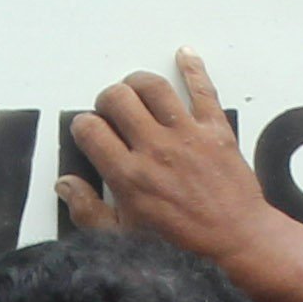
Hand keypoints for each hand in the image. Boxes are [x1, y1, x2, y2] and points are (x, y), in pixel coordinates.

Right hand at [62, 51, 293, 275]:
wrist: (237, 243)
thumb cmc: (182, 247)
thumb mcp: (124, 239)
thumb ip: (88, 211)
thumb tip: (65, 184)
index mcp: (128, 177)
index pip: (90, 130)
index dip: (83, 126)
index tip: (88, 132)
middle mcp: (155, 149)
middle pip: (117, 99)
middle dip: (107, 100)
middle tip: (111, 113)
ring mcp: (187, 135)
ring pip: (153, 87)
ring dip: (137, 82)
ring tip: (134, 92)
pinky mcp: (215, 130)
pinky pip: (203, 89)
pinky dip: (193, 68)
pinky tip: (183, 55)